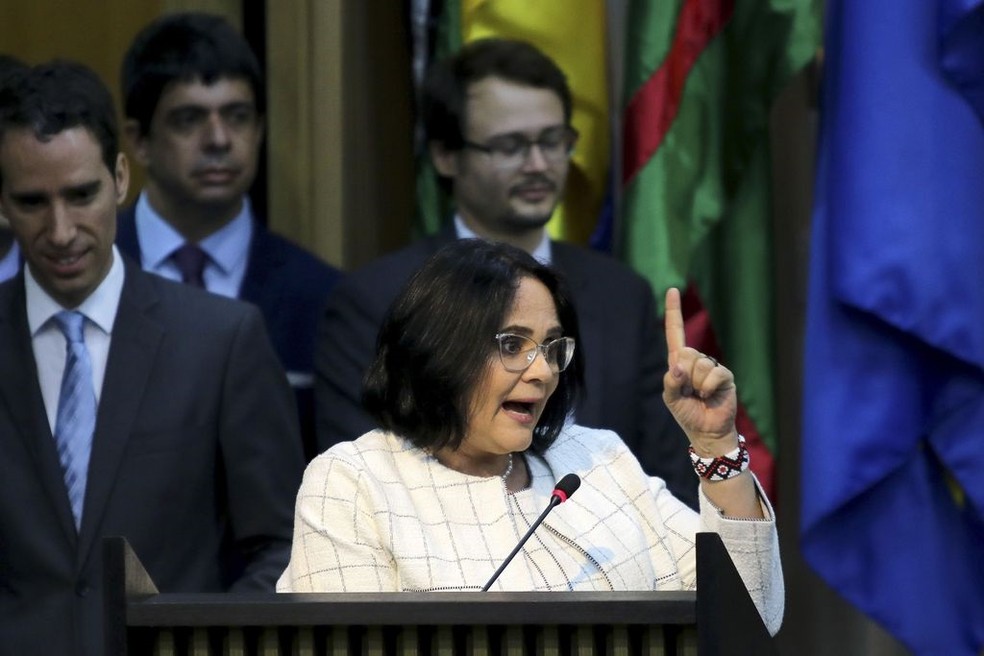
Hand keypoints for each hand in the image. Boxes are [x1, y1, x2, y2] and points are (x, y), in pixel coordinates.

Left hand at [662, 288, 738, 455]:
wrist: (707, 431)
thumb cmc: (687, 413)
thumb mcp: (671, 398)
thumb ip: (671, 382)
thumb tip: (679, 367)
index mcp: (679, 362)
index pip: (675, 333)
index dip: (673, 311)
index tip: (672, 289)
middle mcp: (696, 360)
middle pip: (686, 353)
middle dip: (684, 376)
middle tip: (690, 391)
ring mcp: (712, 367)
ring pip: (699, 365)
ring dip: (697, 385)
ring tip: (701, 395)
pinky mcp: (725, 376)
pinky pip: (714, 374)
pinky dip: (709, 387)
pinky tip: (710, 396)